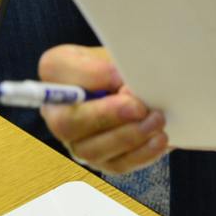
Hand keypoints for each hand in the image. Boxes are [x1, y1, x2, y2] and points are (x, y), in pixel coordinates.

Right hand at [38, 45, 168, 173]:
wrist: (137, 83)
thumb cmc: (121, 63)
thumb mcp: (116, 51)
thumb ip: (115, 65)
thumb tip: (123, 85)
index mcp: (56, 73)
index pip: (55, 72)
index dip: (89, 76)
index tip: (119, 77)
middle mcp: (57, 111)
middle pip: (67, 124)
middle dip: (108, 116)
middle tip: (140, 107)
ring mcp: (77, 141)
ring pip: (93, 150)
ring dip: (129, 136)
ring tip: (157, 120)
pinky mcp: (101, 160)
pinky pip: (117, 165)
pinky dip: (142, 153)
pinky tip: (159, 139)